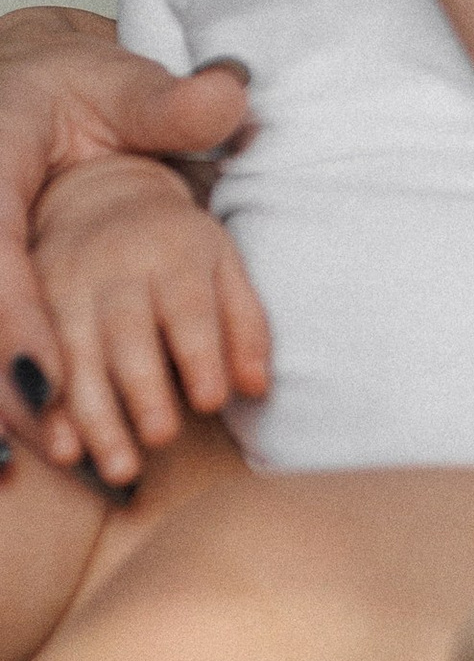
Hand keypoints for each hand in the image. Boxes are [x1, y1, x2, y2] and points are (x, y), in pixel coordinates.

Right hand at [0, 11, 249, 449]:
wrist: (36, 96)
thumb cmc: (83, 95)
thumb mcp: (128, 87)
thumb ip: (174, 104)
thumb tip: (230, 97)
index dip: (16, 318)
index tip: (52, 378)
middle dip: (16, 378)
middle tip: (68, 445)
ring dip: (12, 399)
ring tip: (66, 455)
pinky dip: (10, 387)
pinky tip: (41, 441)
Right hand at [28, 155, 270, 487]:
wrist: (101, 193)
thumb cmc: (178, 246)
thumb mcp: (223, 266)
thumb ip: (246, 324)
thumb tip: (257, 388)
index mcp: (172, 248)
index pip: (186, 304)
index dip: (199, 352)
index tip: (212, 402)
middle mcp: (113, 265)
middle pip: (126, 331)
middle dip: (142, 388)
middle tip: (161, 440)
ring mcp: (64, 283)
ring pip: (72, 354)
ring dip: (92, 414)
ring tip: (117, 467)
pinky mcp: (30, 301)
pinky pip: (29, 357)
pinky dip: (44, 408)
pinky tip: (60, 448)